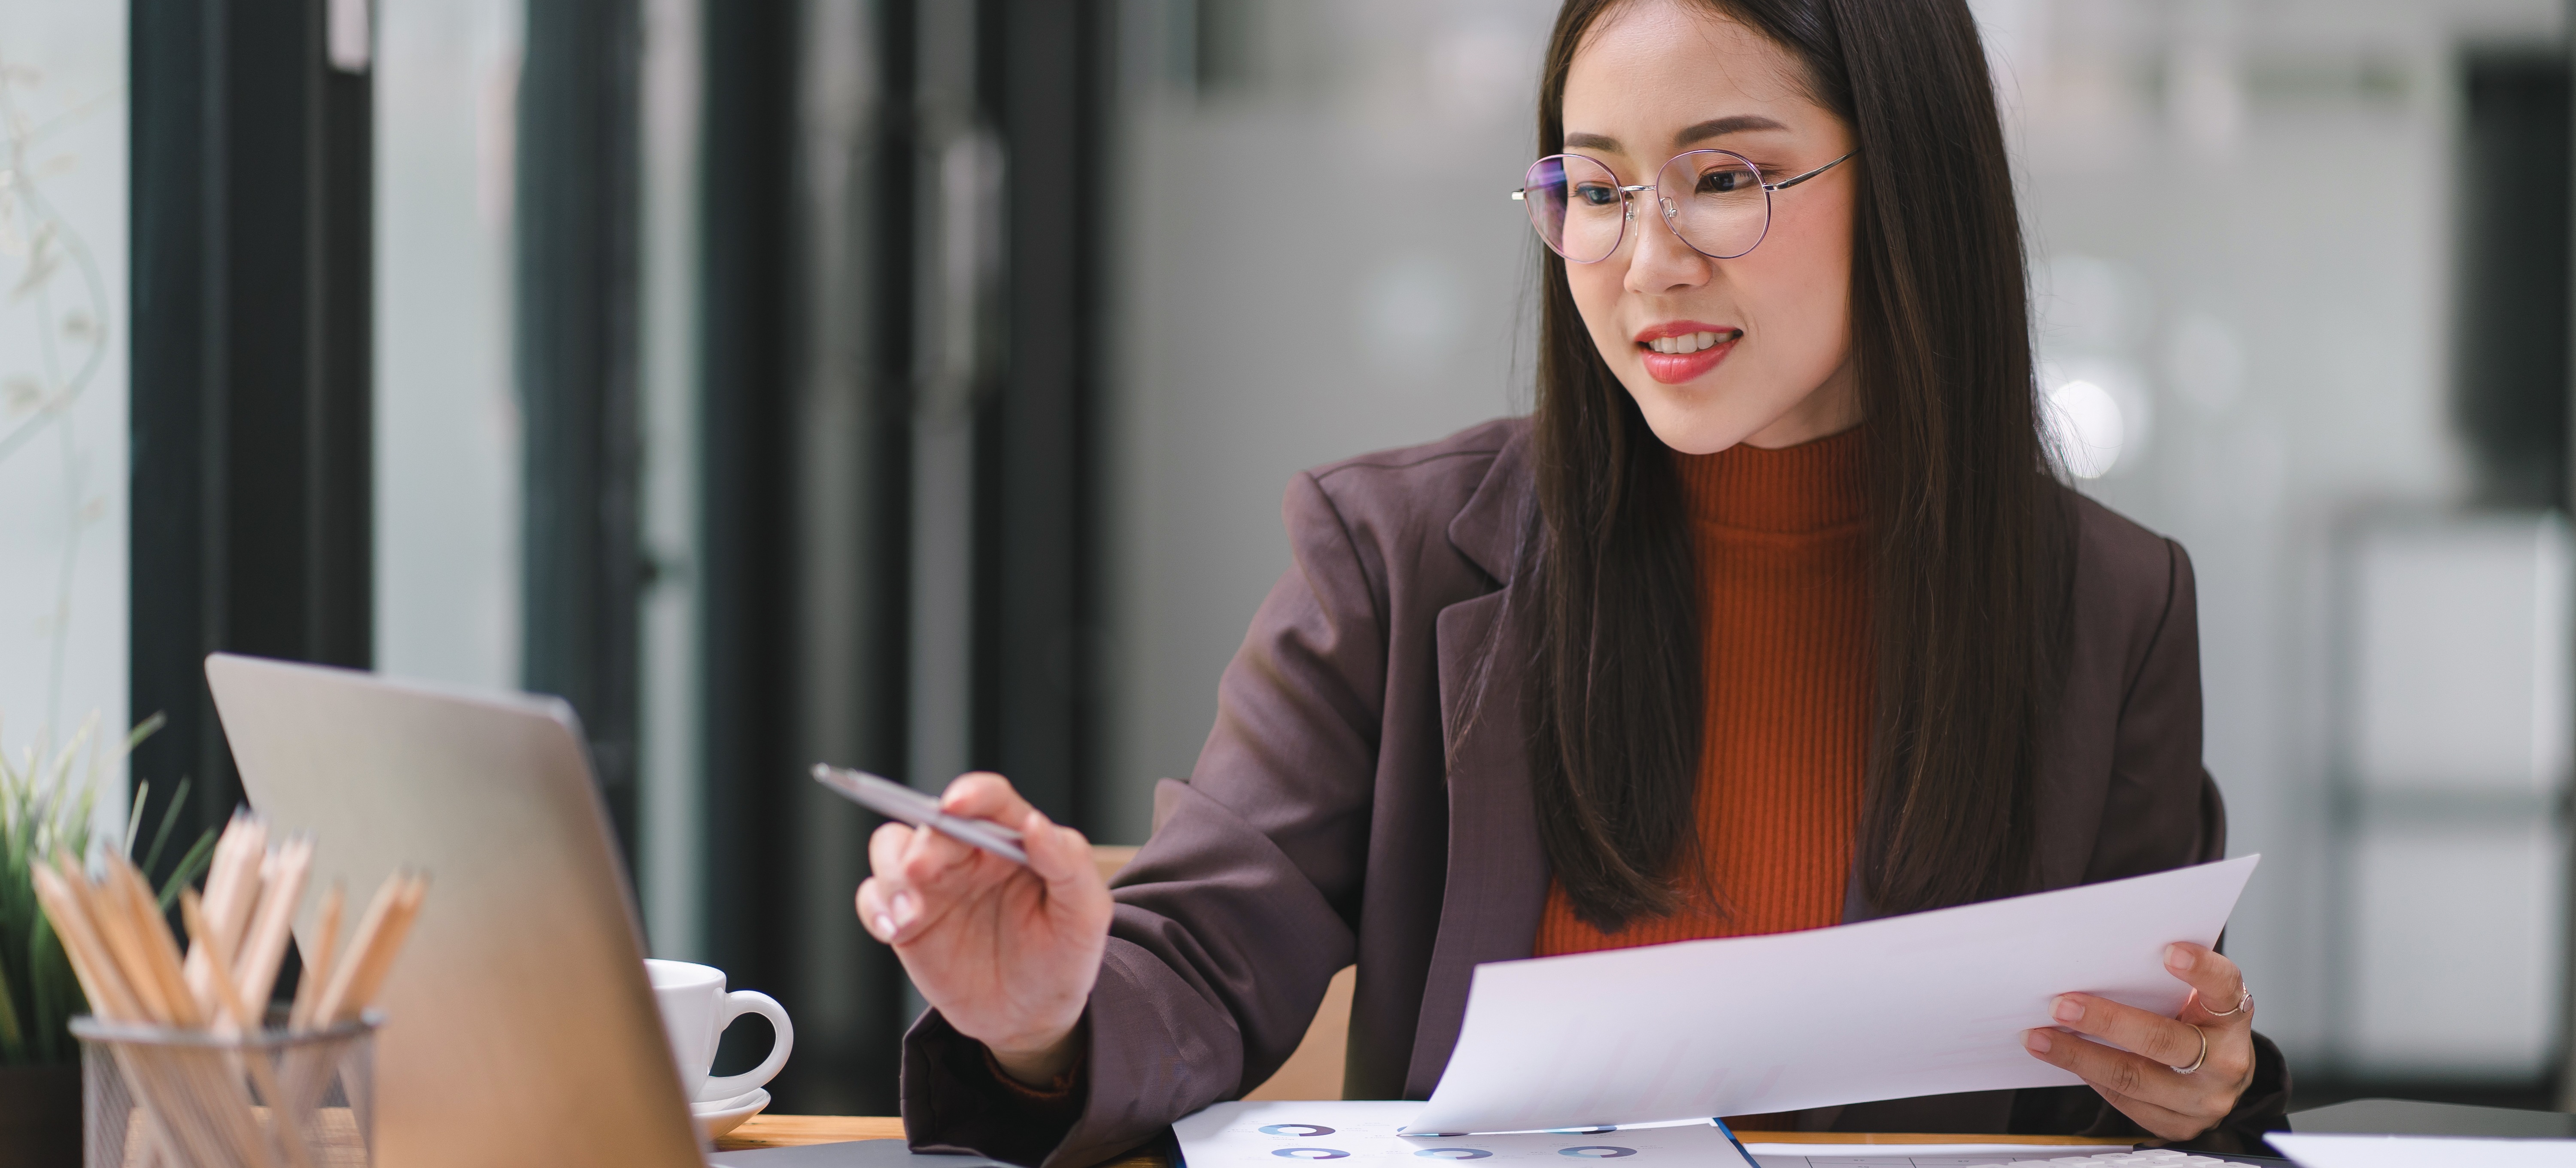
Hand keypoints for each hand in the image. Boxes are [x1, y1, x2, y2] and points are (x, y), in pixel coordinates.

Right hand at [855, 773, 1112, 1086]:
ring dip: (892, 875)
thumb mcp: (1086, 914)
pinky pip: (873, 898)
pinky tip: (894, 930)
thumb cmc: (1063, 956)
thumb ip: (1069, 863)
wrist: (1033, 1018)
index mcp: (1012, 842)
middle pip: (933, 823)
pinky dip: (875, 908)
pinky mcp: (908, 920)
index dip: (972, 793)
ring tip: (909, 915)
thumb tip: (1037, 824)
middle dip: (924, 842)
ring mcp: (934, 885)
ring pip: (892, 849)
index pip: (991, 800)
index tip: (956, 804)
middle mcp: (968, 855)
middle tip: (922, 870)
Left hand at [2021, 943, 2255, 1141]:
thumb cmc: (2198, 1023)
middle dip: (2106, 1022)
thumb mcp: (2196, 997)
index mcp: (2232, 1017)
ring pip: (2134, 1077)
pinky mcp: (2182, 1124)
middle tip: (2061, 1006)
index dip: (2200, 970)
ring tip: (2040, 1038)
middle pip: (2162, 1040)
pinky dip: (2091, 1078)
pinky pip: (2127, 1102)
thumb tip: (2098, 957)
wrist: (2221, 1073)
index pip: (2224, 987)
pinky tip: (2066, 1060)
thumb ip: (2163, 980)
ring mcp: (2205, 1098)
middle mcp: (2225, 1061)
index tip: (2170, 951)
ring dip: (2078, 1056)